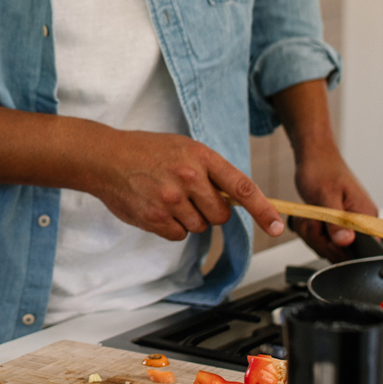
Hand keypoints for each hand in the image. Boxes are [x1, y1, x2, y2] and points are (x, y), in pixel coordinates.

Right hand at [85, 130, 284, 241]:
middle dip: (210, 211)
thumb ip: (210, 170)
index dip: (264, 210)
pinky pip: (178, 235)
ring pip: (199, 227)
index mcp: (201, 157)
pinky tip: (156, 208)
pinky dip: (170, 227)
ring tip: (166, 197)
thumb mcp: (183, 148)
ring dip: (188, 218)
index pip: (242, 187)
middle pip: (221, 215)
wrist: (105, 157)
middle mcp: (189, 177)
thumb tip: (235, 198)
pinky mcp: (155, 218)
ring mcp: (171, 199)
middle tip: (190, 196)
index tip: (277, 227)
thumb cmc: (145, 151)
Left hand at [290, 146, 377, 261]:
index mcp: (366, 217)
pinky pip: (321, 241)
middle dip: (319, 238)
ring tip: (309, 214)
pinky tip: (308, 217)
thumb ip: (336, 221)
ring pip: (327, 248)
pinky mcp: (336, 227)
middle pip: (341, 253)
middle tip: (311, 218)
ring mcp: (348, 227)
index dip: (339, 249)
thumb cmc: (322, 170)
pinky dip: (310, 231)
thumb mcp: (326, 196)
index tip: (324, 233)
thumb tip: (346, 242)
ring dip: (311, 234)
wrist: (315, 158)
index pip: (361, 250)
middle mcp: (361, 225)